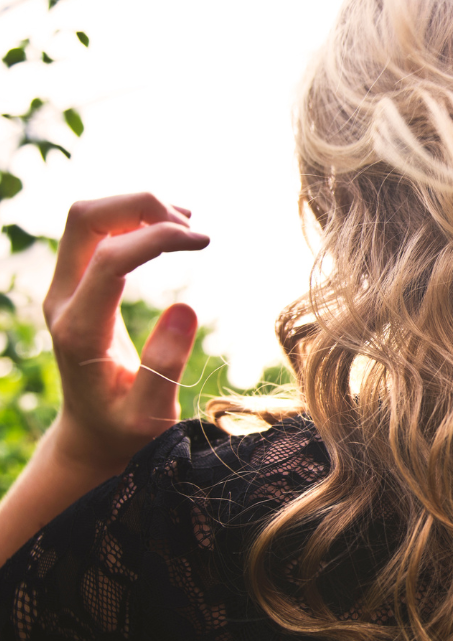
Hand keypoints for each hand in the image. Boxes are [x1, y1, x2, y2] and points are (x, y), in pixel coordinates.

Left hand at [42, 193, 209, 475]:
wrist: (91, 434)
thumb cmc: (125, 430)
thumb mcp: (150, 414)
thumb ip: (164, 366)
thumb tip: (186, 308)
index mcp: (80, 331)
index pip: (109, 258)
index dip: (157, 237)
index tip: (204, 241)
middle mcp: (62, 301)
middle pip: (85, 220)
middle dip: (140, 206)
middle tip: (192, 226)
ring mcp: (64, 290)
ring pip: (88, 218)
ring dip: (137, 208)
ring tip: (188, 226)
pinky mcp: (76, 285)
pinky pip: (97, 232)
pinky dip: (133, 219)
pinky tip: (170, 230)